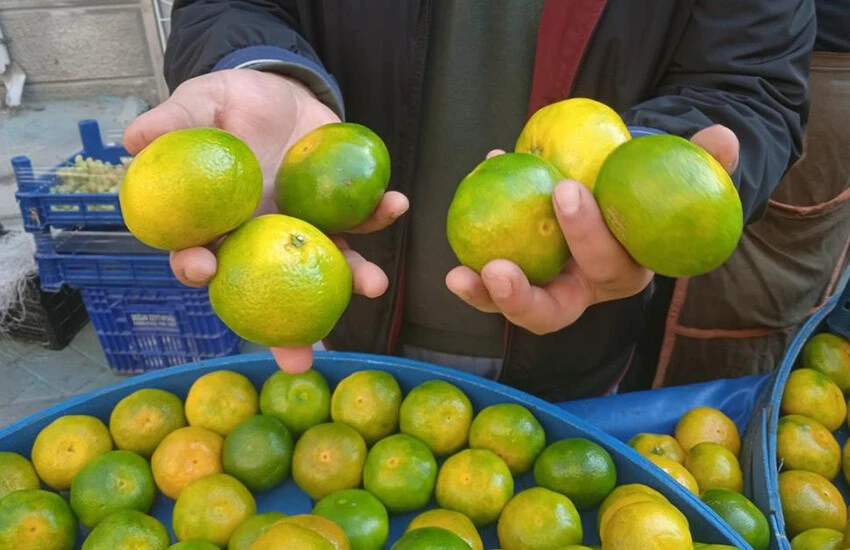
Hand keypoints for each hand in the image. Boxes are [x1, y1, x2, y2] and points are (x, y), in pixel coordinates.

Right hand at [124, 69, 408, 371]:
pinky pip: (361, 219)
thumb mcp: (199, 104)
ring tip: (374, 285)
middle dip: (286, 331)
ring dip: (353, 279)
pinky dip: (379, 214)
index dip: (198, 269)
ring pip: (326, 265)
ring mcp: (305, 228)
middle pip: (270, 291)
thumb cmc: (229, 105)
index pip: (201, 256)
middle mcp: (263, 239)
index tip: (205, 272)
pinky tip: (396, 204)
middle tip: (300, 359)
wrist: (279, 91)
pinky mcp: (338, 210)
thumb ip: (173, 121)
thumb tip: (132, 138)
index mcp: (220, 224)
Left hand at [445, 124, 738, 334]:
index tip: (565, 188)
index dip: (588, 235)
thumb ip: (704, 161)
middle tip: (495, 267)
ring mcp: (547, 289)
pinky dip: (472, 253)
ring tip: (457, 275)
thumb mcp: (679, 172)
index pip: (608, 266)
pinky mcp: (517, 277)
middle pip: (553, 312)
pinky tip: (463, 199)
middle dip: (523, 298)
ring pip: (513, 307)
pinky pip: (490, 276)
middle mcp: (583, 292)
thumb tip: (722, 139)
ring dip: (484, 297)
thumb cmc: (647, 185)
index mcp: (625, 273)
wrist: (613, 191)